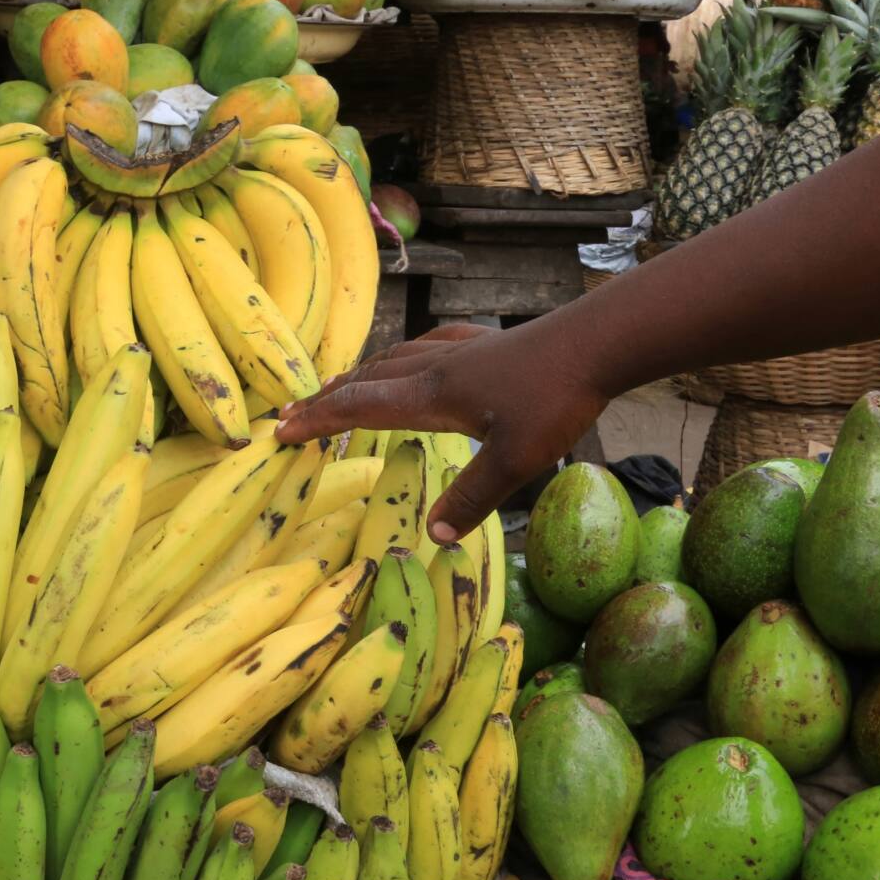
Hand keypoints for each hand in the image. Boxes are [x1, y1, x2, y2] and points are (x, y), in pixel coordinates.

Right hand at [276, 323, 610, 544]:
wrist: (598, 341)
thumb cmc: (555, 399)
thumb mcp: (514, 460)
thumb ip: (471, 498)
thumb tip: (434, 538)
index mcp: (432, 395)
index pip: (360, 408)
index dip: (318, 420)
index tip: (281, 432)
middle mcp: (437, 368)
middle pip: (368, 379)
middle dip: (329, 398)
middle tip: (296, 413)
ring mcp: (463, 351)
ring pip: (395, 359)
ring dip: (362, 376)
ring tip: (343, 387)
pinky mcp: (489, 343)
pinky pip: (430, 346)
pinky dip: (406, 356)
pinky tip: (417, 356)